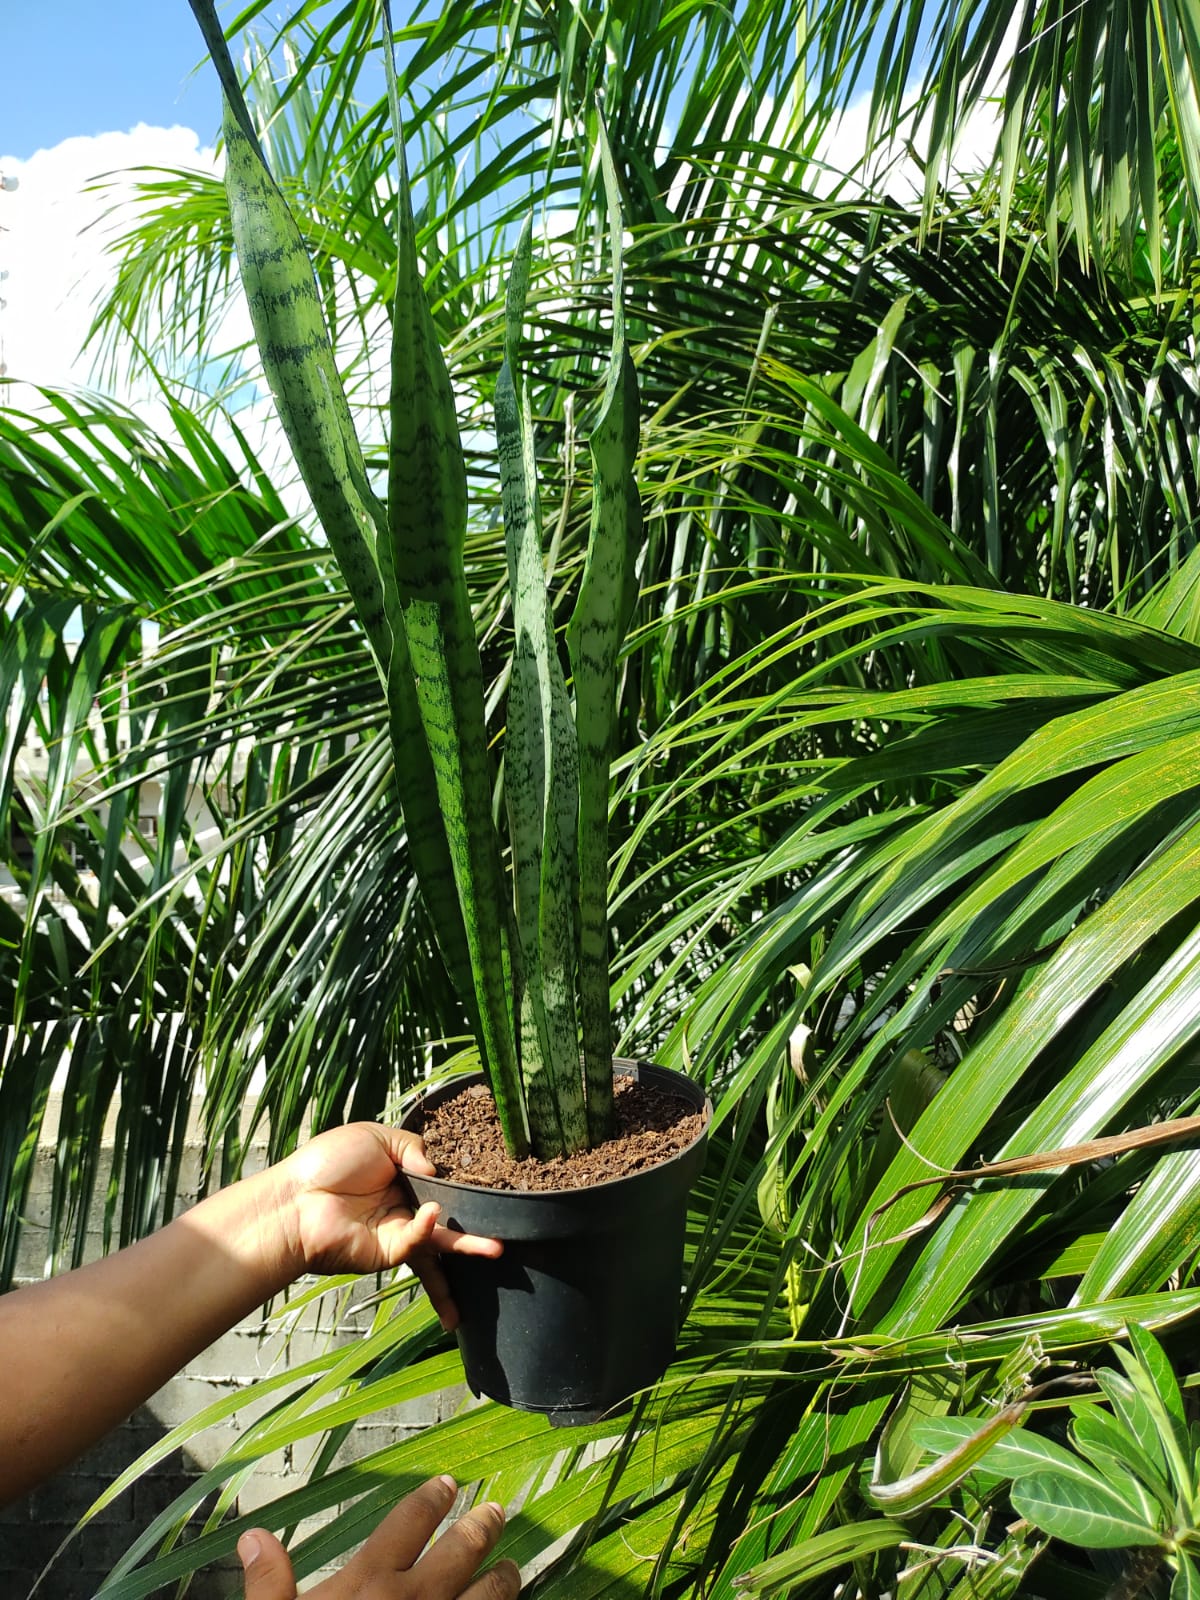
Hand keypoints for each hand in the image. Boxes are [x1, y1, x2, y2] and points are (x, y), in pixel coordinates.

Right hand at [237, 1475, 519, 1598]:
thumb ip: (269, 1584)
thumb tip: (254, 1537)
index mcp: (369, 1583)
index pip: (410, 1522)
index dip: (431, 1499)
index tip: (447, 1483)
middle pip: (462, 1549)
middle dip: (482, 1527)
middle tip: (496, 1511)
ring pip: (488, 1594)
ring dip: (504, 1578)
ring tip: (511, 1567)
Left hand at [269, 1124, 501, 1328]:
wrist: (295, 1197)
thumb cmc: (327, 1162)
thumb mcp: (375, 1137)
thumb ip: (412, 1147)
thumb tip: (437, 1171)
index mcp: (402, 1179)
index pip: (442, 1185)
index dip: (464, 1188)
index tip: (492, 1188)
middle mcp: (404, 1209)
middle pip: (448, 1220)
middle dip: (475, 1231)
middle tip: (504, 1237)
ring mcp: (398, 1234)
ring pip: (440, 1243)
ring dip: (468, 1247)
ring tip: (496, 1250)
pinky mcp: (387, 1253)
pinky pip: (416, 1244)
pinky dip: (427, 1229)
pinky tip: (434, 1214)